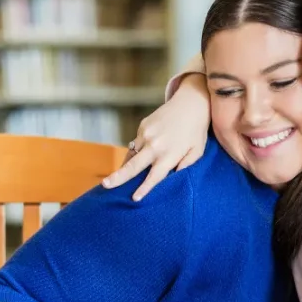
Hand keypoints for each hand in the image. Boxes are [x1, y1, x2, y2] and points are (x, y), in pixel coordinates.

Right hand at [102, 73, 210, 199]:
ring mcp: (146, 134)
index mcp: (169, 155)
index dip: (144, 188)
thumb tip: (173, 179)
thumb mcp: (197, 152)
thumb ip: (185, 167)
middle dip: (118, 177)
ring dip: (124, 167)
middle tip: (105, 185)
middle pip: (133, 165)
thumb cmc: (196, 132)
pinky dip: (135, 152)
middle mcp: (155, 145)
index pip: (154, 176)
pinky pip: (135, 144)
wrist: (191, 103)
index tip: (134, 198)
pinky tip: (139, 157)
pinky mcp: (142, 126)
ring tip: (114, 179)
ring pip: (131, 155)